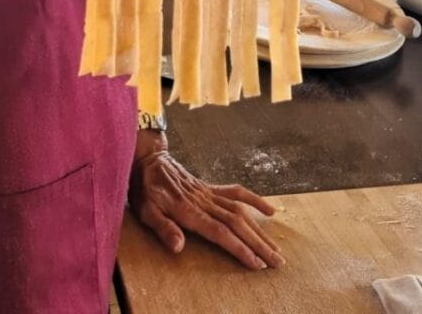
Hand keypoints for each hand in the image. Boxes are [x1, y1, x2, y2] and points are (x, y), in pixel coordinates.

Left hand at [129, 149, 284, 270]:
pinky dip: (255, 200)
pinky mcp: (211, 188)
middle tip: (277, 262)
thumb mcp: (145, 211)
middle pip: (237, 224)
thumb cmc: (144, 189)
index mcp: (189, 211)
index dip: (239, 248)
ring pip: (241, 211)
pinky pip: (236, 193)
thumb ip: (163, 228)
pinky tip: (270, 211)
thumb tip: (178, 247)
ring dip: (260, 230)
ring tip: (276, 247)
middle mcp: (204, 202)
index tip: (257, 263)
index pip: (220, 233)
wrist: (147, 159)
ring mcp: (209, 194)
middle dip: (258, 244)